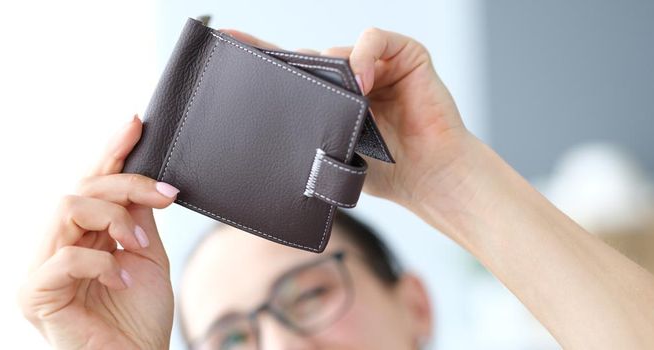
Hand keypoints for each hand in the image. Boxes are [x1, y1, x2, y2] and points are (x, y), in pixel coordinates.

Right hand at [19, 115, 178, 348]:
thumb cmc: (138, 321)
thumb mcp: (145, 256)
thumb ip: (135, 217)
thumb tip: (140, 177)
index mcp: (78, 236)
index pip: (90, 183)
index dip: (111, 152)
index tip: (136, 124)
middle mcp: (54, 247)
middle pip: (81, 188)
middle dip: (126, 185)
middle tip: (164, 198)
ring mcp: (40, 270)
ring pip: (67, 208)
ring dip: (113, 219)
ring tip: (137, 246)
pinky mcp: (35, 294)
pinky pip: (65, 258)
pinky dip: (102, 264)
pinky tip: (123, 280)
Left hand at [222, 28, 476, 209]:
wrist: (427, 178)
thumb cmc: (383, 171)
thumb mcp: (330, 155)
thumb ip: (304, 140)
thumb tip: (257, 150)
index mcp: (327, 96)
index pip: (286, 69)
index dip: (257, 54)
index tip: (225, 40)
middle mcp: (347, 74)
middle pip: (307, 58)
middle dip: (287, 67)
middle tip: (263, 74)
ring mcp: (374, 61)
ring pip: (336, 52)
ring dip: (330, 75)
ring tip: (337, 105)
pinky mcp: (404, 54)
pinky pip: (373, 39)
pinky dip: (363, 56)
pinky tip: (360, 83)